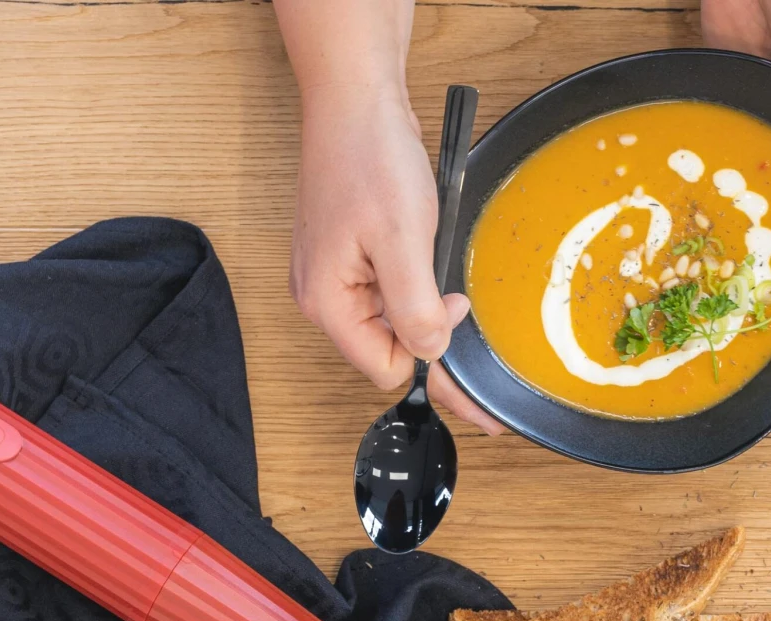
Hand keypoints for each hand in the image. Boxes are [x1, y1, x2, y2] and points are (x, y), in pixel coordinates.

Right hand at [290, 89, 506, 433]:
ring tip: (424, 252)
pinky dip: (409, 279)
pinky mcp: (346, 260)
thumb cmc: (370, 159)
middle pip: (385, 349)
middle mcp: (320, 298)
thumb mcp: (404, 240)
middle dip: (422, 326)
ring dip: (418, 299)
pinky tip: (415, 247)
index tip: (449, 304)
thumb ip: (416, 308)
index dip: (425, 347)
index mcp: (326, 303)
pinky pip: (384, 292)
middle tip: (442, 279)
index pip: (384, 368)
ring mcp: (331, 278)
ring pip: (388, 321)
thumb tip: (433, 352)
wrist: (356, 102)